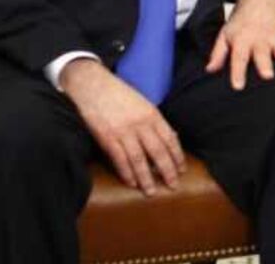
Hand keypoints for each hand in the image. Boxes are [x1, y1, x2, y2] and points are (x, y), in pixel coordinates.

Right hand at [60, 58, 184, 195]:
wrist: (92, 84)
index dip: (177, 156)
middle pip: (158, 152)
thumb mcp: (143, 102)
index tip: (182, 169)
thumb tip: (170, 137)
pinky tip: (131, 183)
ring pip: (139, 160)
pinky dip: (126, 173)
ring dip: (146, 178)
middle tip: (173, 186)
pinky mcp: (107, 137)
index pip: (170, 139)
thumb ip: (154, 120)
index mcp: (152, 114)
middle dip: (167, 171)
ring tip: (151, 191)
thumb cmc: (119, 93)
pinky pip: (119, 159)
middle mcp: (140, 124)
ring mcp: (123, 131)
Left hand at [205, 0, 274, 88]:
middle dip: (266, 64)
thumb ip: (218, 53)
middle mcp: (260, 40)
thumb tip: (210, 70)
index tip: (238, 86)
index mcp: (242, 40)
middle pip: (263, 53)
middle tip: (268, 76)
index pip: (238, 57)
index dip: (238, 72)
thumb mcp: (225, 34)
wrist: (260, 0)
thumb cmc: (241, 21)